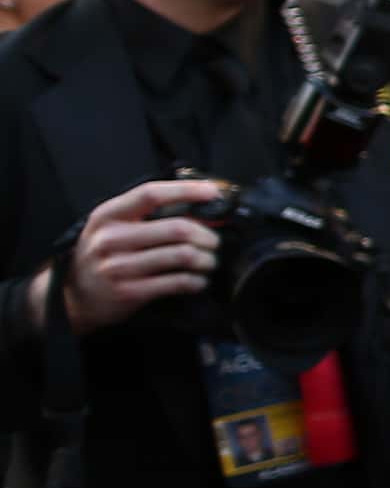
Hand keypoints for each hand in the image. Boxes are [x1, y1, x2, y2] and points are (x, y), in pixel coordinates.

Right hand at [42, 178, 227, 336]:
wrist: (76, 296)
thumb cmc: (103, 255)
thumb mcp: (112, 226)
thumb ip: (147, 214)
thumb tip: (199, 207)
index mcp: (108, 215)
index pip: (150, 194)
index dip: (186, 190)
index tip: (212, 192)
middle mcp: (111, 239)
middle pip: (177, 229)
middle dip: (207, 235)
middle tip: (214, 241)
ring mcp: (119, 267)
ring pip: (183, 256)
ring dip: (207, 259)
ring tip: (209, 261)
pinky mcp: (130, 292)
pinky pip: (177, 282)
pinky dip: (197, 281)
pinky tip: (198, 280)